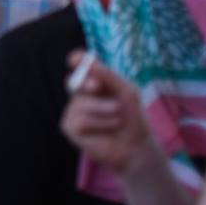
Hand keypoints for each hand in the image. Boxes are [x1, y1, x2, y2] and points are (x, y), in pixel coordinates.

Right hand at [60, 52, 163, 176]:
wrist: (136, 145)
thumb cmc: (132, 117)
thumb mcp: (126, 91)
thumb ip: (108, 75)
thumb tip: (88, 62)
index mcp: (94, 81)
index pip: (79, 66)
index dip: (76, 60)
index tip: (77, 59)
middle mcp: (81, 94)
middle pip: (73, 81)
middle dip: (84, 83)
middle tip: (96, 86)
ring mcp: (73, 110)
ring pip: (80, 103)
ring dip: (103, 109)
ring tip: (117, 118)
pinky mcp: (70, 127)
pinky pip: (80, 120)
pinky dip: (98, 123)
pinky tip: (106, 129)